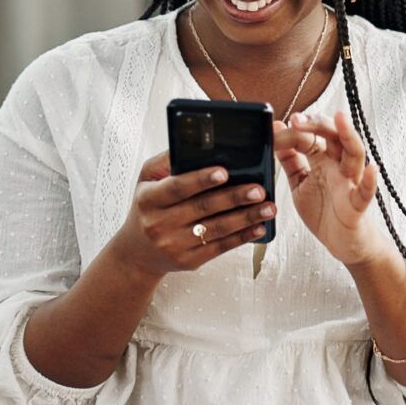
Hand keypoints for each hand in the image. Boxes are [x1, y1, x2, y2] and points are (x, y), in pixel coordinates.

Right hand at [115, 150, 276, 276]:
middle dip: (234, 197)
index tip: (224, 172)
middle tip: (258, 189)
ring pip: (216, 230)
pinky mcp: (188, 261)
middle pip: (202, 208)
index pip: (176, 187)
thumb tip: (195, 143)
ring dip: (246, 218)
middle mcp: (158, 224)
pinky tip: (259, 227)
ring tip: (268, 207)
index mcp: (149, 199)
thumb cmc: (148, 207)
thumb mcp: (147, 180)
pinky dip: (242, 237)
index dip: (200, 179)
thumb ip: (167, 160)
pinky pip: (220, 248)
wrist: (137, 253)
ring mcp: (174, 245)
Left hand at [272, 111, 390, 267]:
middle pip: (333, 137)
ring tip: (340, 119)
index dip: (293, 132)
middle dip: (317, 124)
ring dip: (348, 136)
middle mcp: (338, 167)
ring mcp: (350, 184)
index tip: (274, 128)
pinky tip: (372, 169)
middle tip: (298, 119)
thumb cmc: (324, 211)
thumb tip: (278, 129)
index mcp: (323, 161)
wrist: (342, 243)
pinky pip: (365, 192)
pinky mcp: (357, 206)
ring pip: (354, 155)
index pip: (310, 138)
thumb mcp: (299, 182)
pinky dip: (370, 181)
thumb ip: (289, 159)